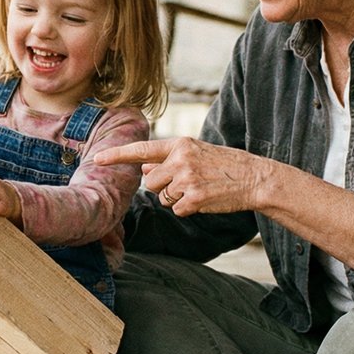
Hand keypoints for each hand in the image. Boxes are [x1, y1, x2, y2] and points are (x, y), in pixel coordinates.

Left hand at [95, 136, 266, 215]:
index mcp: (179, 144)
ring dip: (177, 198)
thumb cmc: (223, 165)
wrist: (255, 177)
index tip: (98, 159)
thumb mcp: (195, 155)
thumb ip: (167, 161)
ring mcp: (187, 180)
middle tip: (186, 183)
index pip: (141, 150)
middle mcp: (180, 160)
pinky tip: (205, 199)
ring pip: (163, 198)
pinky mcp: (194, 199)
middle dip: (162, 187)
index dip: (117, 155)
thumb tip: (143, 170)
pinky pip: (178, 209)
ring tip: (199, 189)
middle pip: (151, 182)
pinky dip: (188, 209)